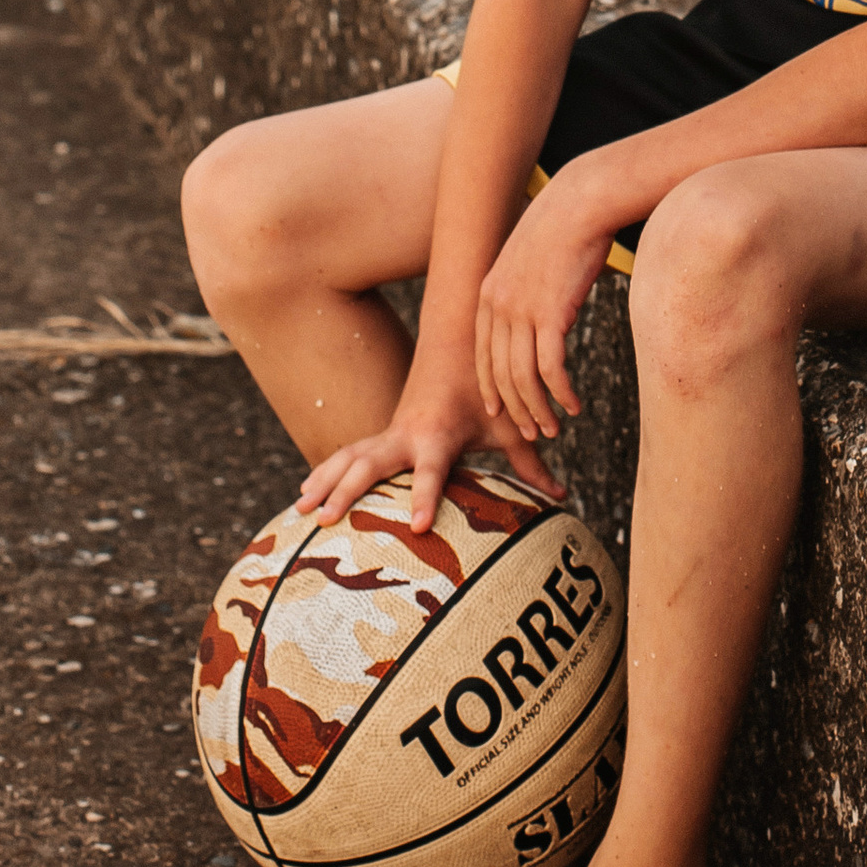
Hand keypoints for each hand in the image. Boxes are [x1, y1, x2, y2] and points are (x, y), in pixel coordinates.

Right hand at [296, 385, 563, 540]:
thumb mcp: (509, 425)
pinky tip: (304, 494)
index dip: (425, 497)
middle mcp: (408, 434)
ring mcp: (391, 432)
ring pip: (350, 456)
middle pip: (372, 464)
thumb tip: (564, 497)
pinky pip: (349, 453)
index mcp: (439, 434)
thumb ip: (532, 464)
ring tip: (301, 510)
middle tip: (325, 519)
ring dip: (326, 481)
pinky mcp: (383, 433)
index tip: (419, 526)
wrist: (459, 340)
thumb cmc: (488, 388)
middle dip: (347, 491)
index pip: (431, 471)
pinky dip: (326, 470)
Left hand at [475, 166, 625, 444]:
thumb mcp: (529, 259)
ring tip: (553, 428)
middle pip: (500, 374)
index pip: (482, 356)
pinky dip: (560, 393)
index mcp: (489, 293)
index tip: (501, 413)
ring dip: (538, 409)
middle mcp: (498, 306)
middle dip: (515, 410)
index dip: (491, 388)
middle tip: (531, 434)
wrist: (582, 202)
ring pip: (523, 379)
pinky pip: (550, 369)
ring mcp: (522, 310)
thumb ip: (523, 289)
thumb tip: (535, 314)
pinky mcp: (550, 314)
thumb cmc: (563, 229)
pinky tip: (573, 406)